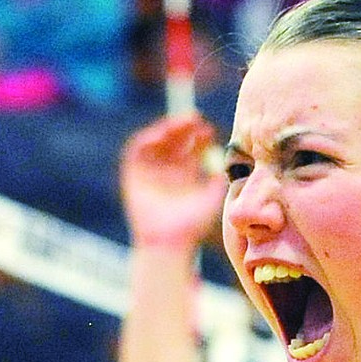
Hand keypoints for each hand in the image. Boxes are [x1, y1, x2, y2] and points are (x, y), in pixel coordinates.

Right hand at [119, 113, 226, 253]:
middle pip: (175, 143)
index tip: (209, 130)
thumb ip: (218, 182)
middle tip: (196, 119)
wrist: (168, 242)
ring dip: (167, 131)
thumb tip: (227, 164)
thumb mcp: (210, 201)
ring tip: (180, 124)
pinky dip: (146, 140)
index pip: (192, 151)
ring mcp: (151, 173)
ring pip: (158, 144)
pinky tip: (159, 135)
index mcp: (186, 178)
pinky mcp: (133, 176)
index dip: (199, 138)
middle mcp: (168, 173)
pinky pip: (136, 152)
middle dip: (185, 129)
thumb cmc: (191, 227)